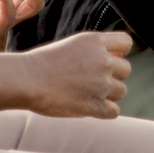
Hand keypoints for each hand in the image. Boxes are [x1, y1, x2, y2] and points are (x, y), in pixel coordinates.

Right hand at [14, 31, 132, 118]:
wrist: (27, 79)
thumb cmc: (43, 63)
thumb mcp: (72, 45)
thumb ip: (94, 50)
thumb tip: (113, 57)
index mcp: (95, 41)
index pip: (126, 43)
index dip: (119, 53)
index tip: (107, 59)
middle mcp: (103, 60)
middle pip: (126, 69)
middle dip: (113, 75)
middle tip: (92, 80)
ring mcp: (101, 83)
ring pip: (121, 91)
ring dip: (109, 94)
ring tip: (87, 93)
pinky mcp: (95, 105)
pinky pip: (114, 111)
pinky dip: (105, 111)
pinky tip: (90, 107)